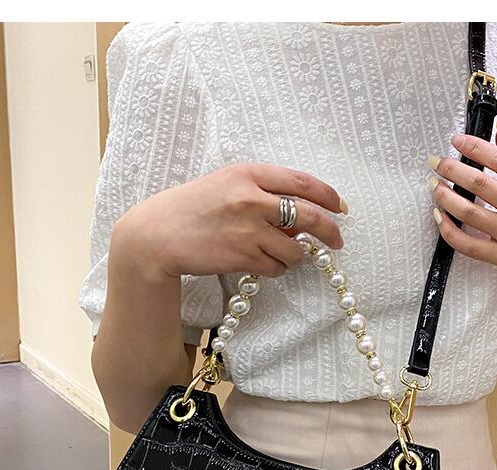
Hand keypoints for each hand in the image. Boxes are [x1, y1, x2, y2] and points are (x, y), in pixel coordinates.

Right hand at [111, 162, 345, 281]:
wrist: (157, 234)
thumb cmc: (191, 209)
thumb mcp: (225, 186)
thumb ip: (261, 194)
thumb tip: (299, 219)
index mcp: (248, 173)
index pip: (302, 182)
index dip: (328, 196)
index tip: (340, 206)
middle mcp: (251, 199)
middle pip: (309, 215)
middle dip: (330, 231)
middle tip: (338, 241)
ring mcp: (247, 229)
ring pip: (294, 249)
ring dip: (295, 256)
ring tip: (281, 254)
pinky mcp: (242, 256)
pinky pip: (276, 268)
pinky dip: (276, 269)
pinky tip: (261, 264)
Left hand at [428, 125, 496, 308]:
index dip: (476, 148)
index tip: (457, 140)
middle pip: (482, 185)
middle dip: (453, 169)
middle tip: (435, 162)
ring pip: (471, 213)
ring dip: (446, 197)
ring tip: (434, 185)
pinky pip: (468, 244)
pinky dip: (449, 230)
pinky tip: (438, 216)